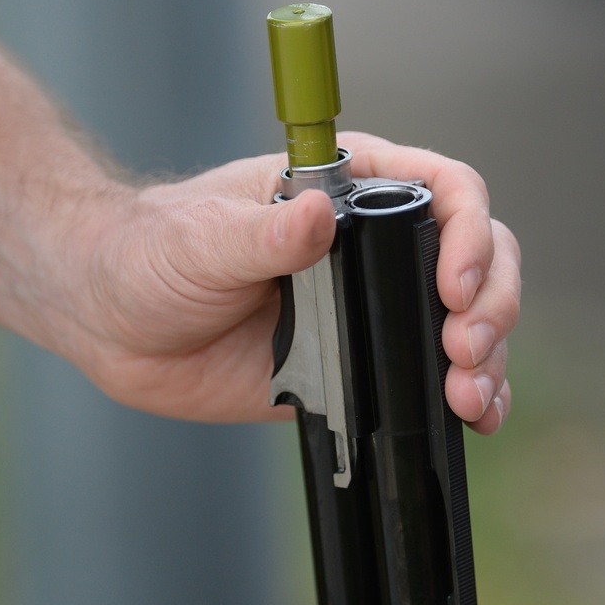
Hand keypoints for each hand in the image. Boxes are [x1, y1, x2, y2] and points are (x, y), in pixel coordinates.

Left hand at [72, 133, 518, 432]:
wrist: (113, 324)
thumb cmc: (151, 252)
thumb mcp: (200, 238)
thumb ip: (260, 232)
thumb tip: (320, 216)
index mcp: (351, 187)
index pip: (447, 189)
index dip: (469, 232)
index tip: (453, 284)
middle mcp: (376, 242)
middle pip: (480, 254)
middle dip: (491, 301)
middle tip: (462, 348)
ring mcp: (374, 305)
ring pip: (471, 318)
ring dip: (489, 355)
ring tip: (468, 396)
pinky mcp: (361, 362)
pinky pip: (431, 375)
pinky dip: (468, 396)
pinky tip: (475, 418)